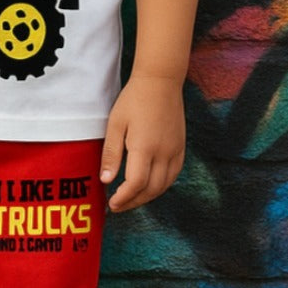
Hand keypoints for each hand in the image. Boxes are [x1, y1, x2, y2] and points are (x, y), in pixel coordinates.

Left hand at [100, 75, 185, 211]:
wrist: (160, 81)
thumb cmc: (134, 99)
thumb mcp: (116, 123)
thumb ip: (111, 153)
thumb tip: (106, 181)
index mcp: (144, 147)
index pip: (135, 184)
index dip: (123, 198)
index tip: (111, 204)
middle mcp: (163, 153)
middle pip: (150, 190)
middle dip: (133, 202)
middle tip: (118, 206)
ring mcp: (175, 151)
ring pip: (164, 186)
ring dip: (147, 197)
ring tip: (131, 199)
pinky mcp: (181, 147)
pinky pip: (173, 175)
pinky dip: (161, 186)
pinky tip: (150, 186)